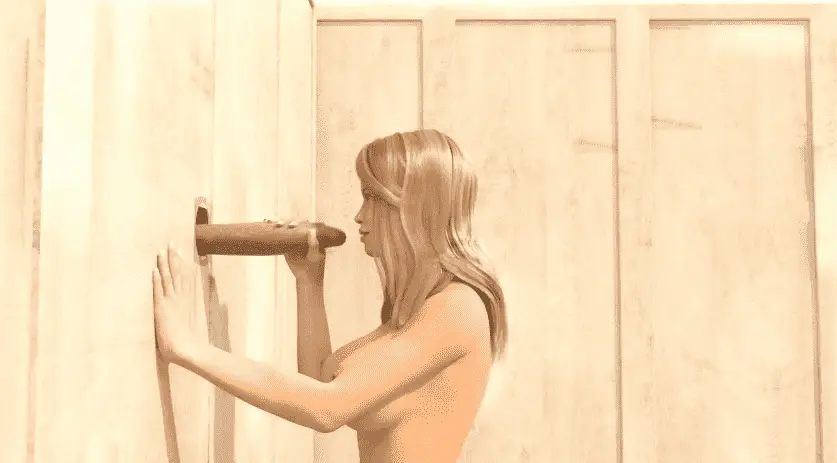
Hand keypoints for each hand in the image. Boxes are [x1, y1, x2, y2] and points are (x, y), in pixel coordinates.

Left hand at [153, 242, 196, 363]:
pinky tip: (155, 269)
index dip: (180, 264)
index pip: (181, 278)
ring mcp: (171, 302)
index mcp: (184, 301)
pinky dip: (157, 279)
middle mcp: (179, 298)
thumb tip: (185, 321)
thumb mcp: (185, 327)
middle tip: (172, 242)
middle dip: (173, 257)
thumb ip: (183, 320)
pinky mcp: (162, 308)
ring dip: (165, 264)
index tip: (179, 251)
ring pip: (168, 278)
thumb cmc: (186, 344)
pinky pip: (159, 290)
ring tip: (162, 250)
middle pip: (176, 273)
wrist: (186, 350)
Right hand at [264, 218, 325, 283]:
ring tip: (274, 222)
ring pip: (287, 230)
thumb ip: (314, 244)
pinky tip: (269, 225)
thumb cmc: (314, 268)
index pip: (306, 225)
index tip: (293, 223)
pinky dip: (275, 233)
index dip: (300, 222)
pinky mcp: (286, 248)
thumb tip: (312, 229)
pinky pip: (280, 239)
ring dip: (280, 224)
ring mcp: (294, 242)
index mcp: (313, 237)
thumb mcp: (315, 256)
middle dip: (288, 222)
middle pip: (295, 225)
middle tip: (281, 224)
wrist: (306, 280)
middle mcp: (303, 237)